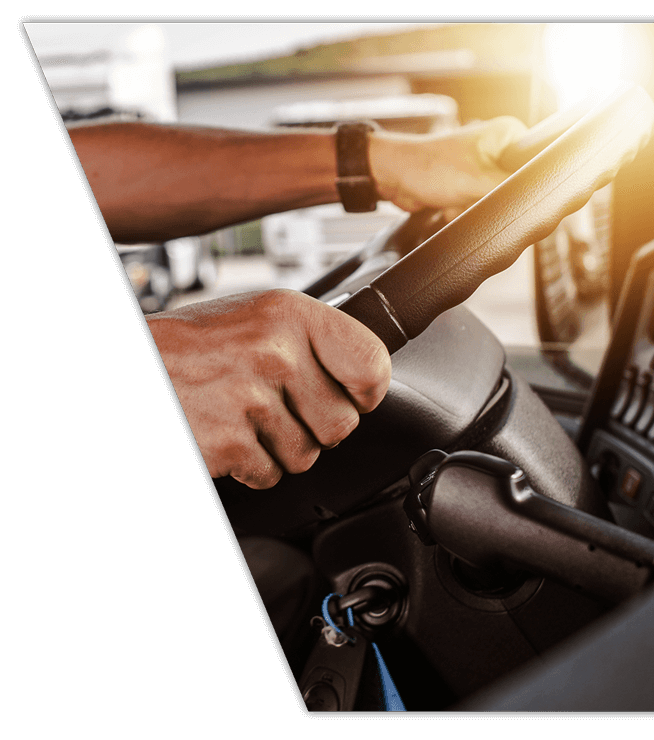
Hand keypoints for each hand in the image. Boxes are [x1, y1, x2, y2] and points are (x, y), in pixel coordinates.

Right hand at [146, 289, 391, 488]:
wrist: (146, 363)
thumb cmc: (198, 343)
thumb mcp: (263, 317)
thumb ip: (315, 342)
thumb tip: (368, 379)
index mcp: (291, 315)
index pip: (371, 364)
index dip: (366, 391)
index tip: (354, 396)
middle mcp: (275, 353)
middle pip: (341, 424)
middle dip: (315, 427)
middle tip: (280, 408)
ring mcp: (250, 398)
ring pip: (306, 456)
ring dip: (279, 448)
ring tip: (246, 416)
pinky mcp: (227, 441)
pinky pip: (269, 474)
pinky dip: (250, 466)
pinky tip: (228, 433)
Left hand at [370, 116, 527, 221]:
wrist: (393, 176)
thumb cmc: (428, 168)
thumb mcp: (479, 182)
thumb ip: (513, 190)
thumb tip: (538, 199)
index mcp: (507, 134)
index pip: (536, 162)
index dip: (525, 184)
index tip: (505, 192)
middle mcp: (497, 146)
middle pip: (514, 186)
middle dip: (491, 199)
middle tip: (473, 195)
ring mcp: (483, 164)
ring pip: (496, 200)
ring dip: (474, 206)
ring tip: (456, 197)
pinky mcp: (470, 181)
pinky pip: (479, 204)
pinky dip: (464, 208)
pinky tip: (449, 202)